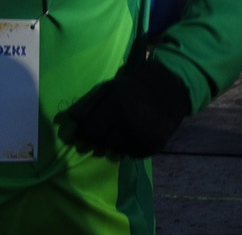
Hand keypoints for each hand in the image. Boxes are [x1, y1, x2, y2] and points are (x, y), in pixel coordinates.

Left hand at [62, 59, 189, 158]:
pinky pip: (132, 155)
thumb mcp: (110, 88)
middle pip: (102, 145)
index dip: (84, 135)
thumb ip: (90, 104)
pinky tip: (129, 139)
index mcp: (115, 107)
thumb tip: (73, 119)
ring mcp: (141, 137)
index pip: (91, 131)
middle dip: (96, 144)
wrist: (169, 90)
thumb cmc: (134, 87)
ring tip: (113, 139)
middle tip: (95, 142)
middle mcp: (127, 125)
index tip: (82, 137)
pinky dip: (127, 150)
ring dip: (111, 148)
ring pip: (116, 152)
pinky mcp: (152, 146)